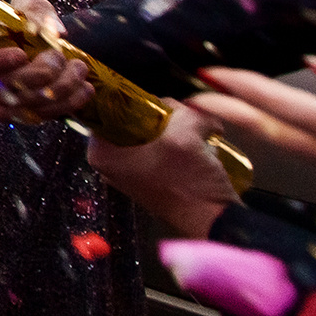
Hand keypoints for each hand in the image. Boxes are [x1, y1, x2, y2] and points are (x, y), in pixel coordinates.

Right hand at [0, 0, 94, 121]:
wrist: (25, 42)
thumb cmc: (15, 20)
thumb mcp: (22, 6)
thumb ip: (37, 11)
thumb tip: (57, 31)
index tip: (20, 54)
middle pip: (1, 87)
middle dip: (37, 74)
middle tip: (60, 57)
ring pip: (24, 104)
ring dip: (58, 89)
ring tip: (80, 70)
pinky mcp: (15, 114)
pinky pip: (38, 116)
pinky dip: (65, 105)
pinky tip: (84, 90)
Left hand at [88, 104, 238, 238]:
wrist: (213, 220)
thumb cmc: (191, 184)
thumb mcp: (184, 133)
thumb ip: (178, 108)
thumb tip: (178, 102)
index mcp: (102, 152)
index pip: (105, 109)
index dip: (129, 97)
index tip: (150, 96)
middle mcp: (111, 162)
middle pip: (129, 117)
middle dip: (158, 113)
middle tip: (179, 115)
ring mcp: (131, 170)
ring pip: (150, 129)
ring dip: (175, 127)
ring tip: (195, 132)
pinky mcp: (152, 175)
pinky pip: (161, 145)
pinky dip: (180, 141)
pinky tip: (199, 143)